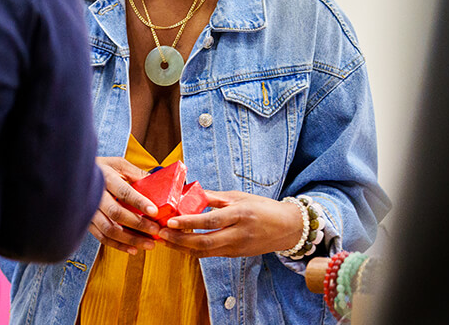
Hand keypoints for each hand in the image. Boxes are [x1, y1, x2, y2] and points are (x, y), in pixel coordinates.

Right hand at [88, 157, 162, 254]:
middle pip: (116, 213)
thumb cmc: (103, 169)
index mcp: (105, 177)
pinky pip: (102, 237)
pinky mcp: (87, 222)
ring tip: (149, 244)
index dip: (139, 202)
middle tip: (155, 230)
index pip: (123, 192)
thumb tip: (160, 184)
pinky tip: (133, 249)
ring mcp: (89, 210)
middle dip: (138, 224)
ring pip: (109, 229)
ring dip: (130, 239)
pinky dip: (118, 245)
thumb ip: (137, 174)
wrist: (75, 175)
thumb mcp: (119, 165)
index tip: (154, 211)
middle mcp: (95, 195)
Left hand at [156, 190, 303, 258]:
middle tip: (160, 234)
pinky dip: (192, 250)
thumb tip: (191, 193)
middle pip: (204, 242)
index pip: (210, 221)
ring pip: (204, 252)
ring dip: (182, 248)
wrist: (288, 228)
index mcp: (240, 215)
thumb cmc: (263, 208)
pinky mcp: (234, 255)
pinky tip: (180, 244)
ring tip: (165, 240)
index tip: (170, 221)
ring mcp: (236, 248)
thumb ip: (216, 197)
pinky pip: (210, 254)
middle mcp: (238, 234)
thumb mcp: (240, 196)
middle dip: (179, 240)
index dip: (189, 222)